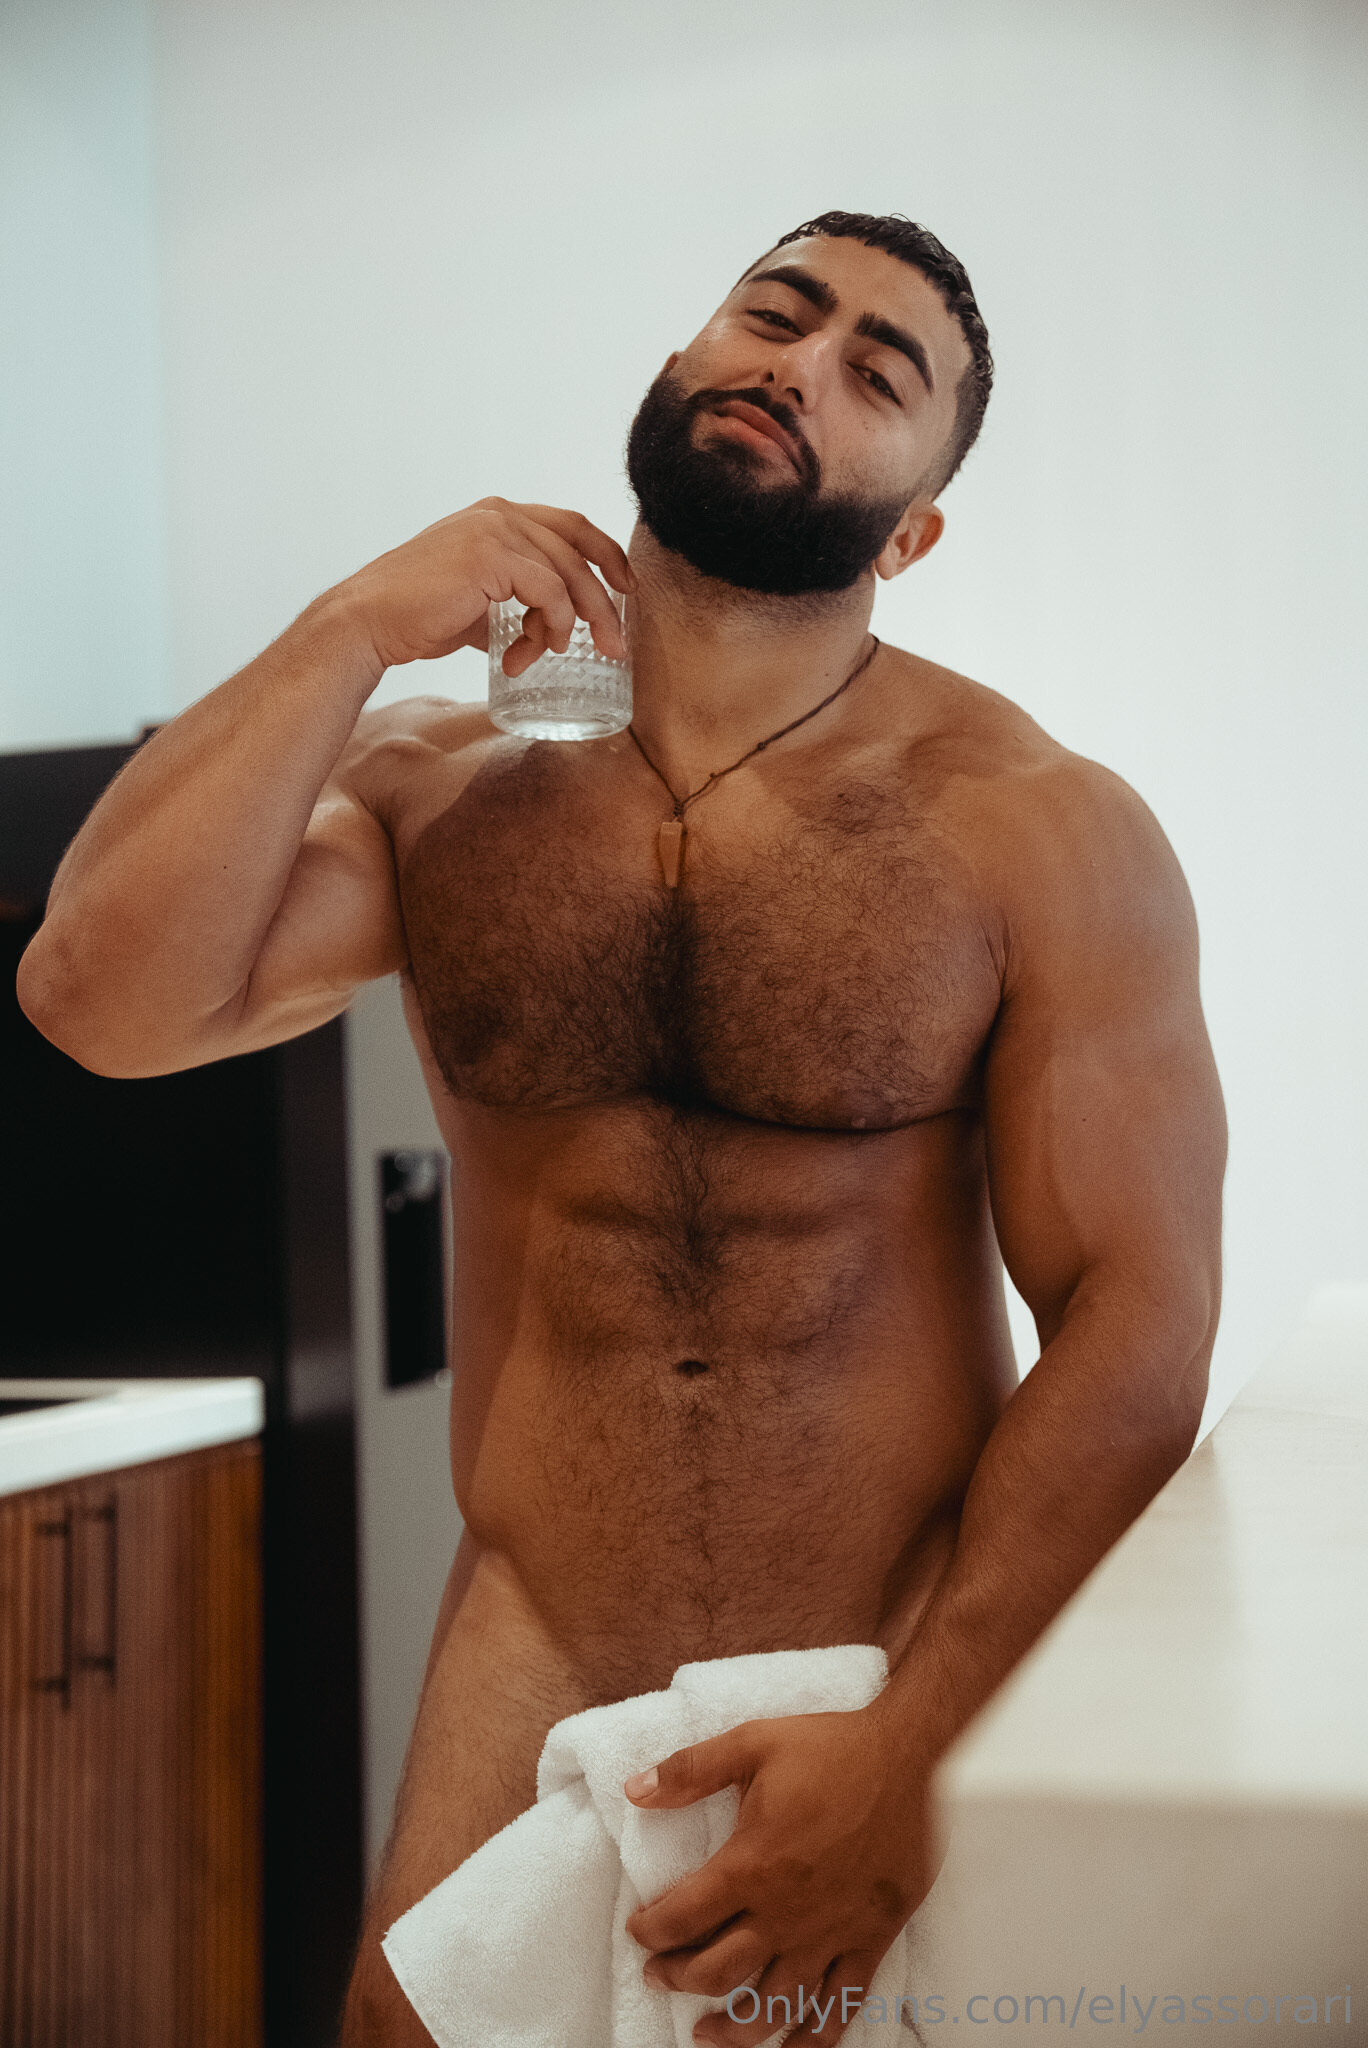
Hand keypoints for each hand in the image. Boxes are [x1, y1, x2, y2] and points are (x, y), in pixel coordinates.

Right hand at [335, 498, 633, 677]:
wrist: (370, 622)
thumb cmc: (417, 616)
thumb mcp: (477, 602)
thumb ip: (512, 603)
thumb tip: (544, 632)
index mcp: (497, 515)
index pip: (571, 526)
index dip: (606, 556)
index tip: (626, 591)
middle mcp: (499, 513)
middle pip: (579, 548)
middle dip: (605, 599)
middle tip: (615, 643)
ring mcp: (494, 531)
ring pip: (566, 575)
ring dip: (572, 624)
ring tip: (557, 656)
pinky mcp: (490, 558)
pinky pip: (547, 593)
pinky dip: (548, 628)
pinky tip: (529, 654)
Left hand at [622, 1707, 934, 2044]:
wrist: (909, 1758)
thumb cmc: (831, 1750)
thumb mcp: (752, 1743)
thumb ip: (690, 1769)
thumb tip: (635, 1789)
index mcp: (751, 1865)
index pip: (682, 1917)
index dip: (651, 1931)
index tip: (639, 1930)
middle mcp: (785, 1912)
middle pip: (716, 1971)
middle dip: (678, 1978)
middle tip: (659, 1975)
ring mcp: (829, 1934)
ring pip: (771, 2005)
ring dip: (732, 2026)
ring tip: (706, 2031)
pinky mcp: (870, 1941)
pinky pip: (838, 2006)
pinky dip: (810, 2038)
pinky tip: (789, 2047)